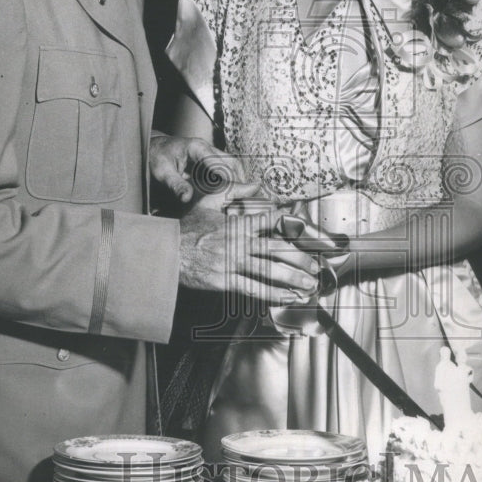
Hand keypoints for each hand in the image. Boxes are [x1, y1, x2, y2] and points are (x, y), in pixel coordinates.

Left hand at [149, 134, 246, 203]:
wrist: (154, 148)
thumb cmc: (157, 157)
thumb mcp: (162, 171)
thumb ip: (175, 184)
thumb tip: (187, 198)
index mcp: (197, 147)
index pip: (217, 162)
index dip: (227, 176)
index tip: (235, 190)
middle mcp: (207, 148)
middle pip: (231, 162)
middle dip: (239, 179)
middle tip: (246, 197)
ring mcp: (210, 154)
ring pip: (232, 165)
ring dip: (238, 179)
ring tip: (243, 197)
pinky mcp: (210, 162)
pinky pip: (226, 170)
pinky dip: (231, 180)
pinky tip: (233, 194)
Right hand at [178, 188, 320, 303]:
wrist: (166, 253)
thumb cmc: (188, 228)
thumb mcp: (208, 201)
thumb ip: (233, 190)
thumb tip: (255, 184)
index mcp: (237, 224)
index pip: (270, 221)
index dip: (290, 224)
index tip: (306, 229)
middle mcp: (239, 244)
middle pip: (277, 250)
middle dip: (300, 258)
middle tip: (315, 265)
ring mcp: (233, 264)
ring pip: (269, 271)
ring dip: (292, 278)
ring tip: (308, 284)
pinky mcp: (226, 281)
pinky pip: (254, 289)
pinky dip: (273, 294)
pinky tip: (287, 297)